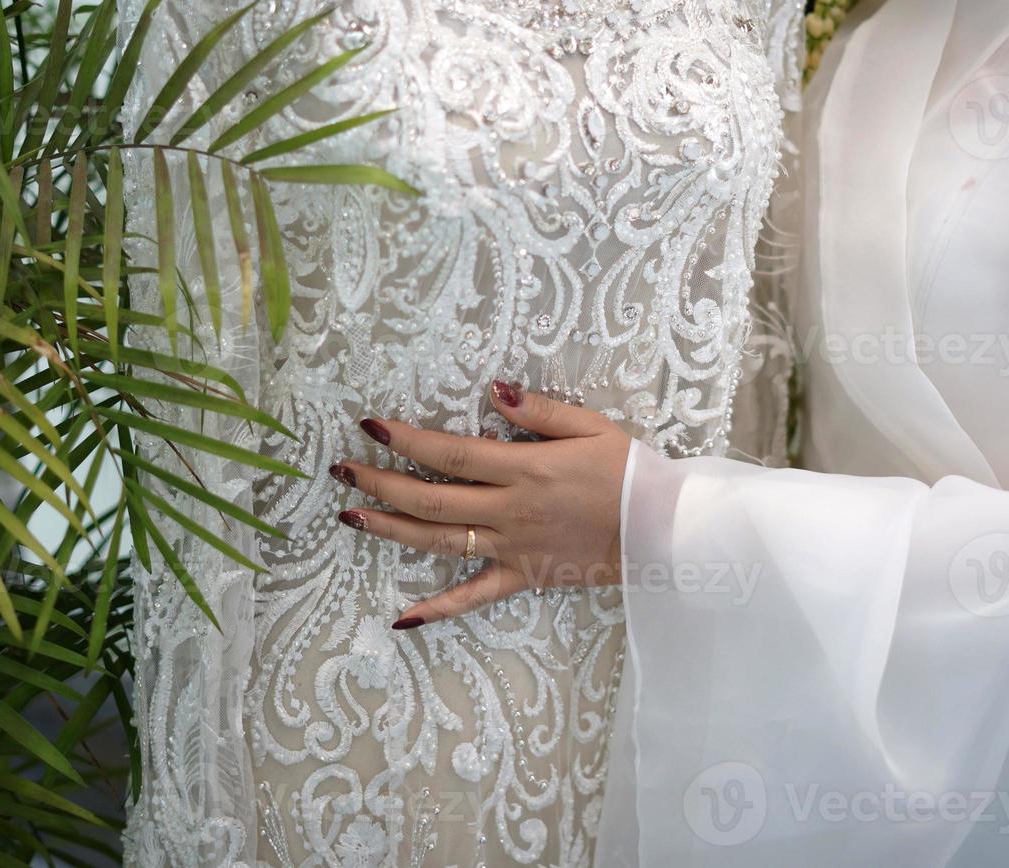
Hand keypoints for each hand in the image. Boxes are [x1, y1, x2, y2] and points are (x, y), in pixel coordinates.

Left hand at [328, 382, 629, 628]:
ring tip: (351, 515)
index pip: (450, 454)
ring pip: (439, 541)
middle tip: (343, 469)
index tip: (371, 427)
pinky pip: (475, 597)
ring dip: (391, 529)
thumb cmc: (631, 474)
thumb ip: (540, 411)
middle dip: (381, 482)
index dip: (406, 441)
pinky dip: (438, 609)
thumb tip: (494, 391)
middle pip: (430, 497)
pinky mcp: (524, 577)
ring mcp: (513, 548)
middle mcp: (509, 510)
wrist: (665, 531)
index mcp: (524, 470)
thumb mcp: (592, 427)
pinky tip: (402, 617)